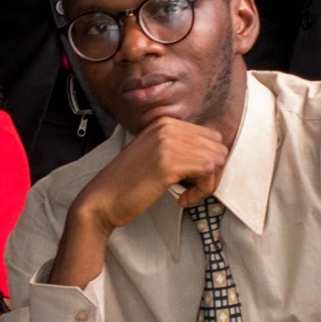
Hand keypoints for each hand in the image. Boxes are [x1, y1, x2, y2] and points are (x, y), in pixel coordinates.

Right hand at [71, 116, 229, 229]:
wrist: (102, 198)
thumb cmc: (128, 183)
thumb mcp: (154, 154)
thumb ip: (179, 148)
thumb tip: (215, 156)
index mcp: (164, 122)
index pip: (211, 137)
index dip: (209, 162)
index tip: (193, 180)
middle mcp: (167, 127)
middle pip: (218, 148)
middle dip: (212, 173)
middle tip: (192, 190)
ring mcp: (167, 143)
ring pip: (216, 161)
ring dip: (206, 184)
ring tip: (187, 195)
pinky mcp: (169, 163)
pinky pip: (207, 173)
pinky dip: (201, 191)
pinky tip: (182, 199)